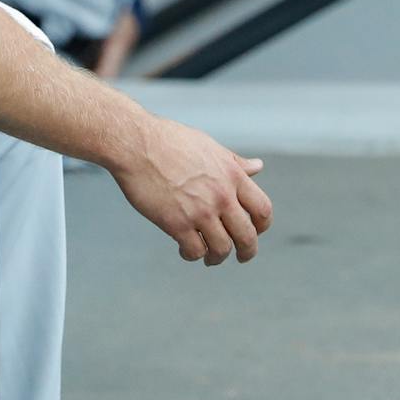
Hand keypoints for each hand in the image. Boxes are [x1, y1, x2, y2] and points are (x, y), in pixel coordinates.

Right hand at [110, 114, 272, 265]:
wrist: (136, 144)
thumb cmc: (169, 141)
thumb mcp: (210, 147)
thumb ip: (235, 162)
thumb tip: (258, 166)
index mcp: (232, 176)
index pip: (262, 209)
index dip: (263, 226)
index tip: (256, 231)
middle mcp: (221, 196)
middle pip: (247, 236)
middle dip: (247, 252)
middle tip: (242, 257)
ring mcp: (200, 211)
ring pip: (222, 249)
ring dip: (218, 258)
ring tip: (210, 258)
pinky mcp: (176, 223)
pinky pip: (194, 250)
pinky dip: (193, 255)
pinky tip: (186, 250)